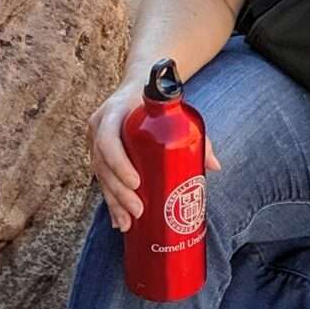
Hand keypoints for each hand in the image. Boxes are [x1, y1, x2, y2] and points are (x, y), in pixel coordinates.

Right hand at [87, 76, 222, 232]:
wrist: (136, 85)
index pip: (108, 140)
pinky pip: (102, 180)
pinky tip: (120, 222)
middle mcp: (99, 126)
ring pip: (100, 176)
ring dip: (114, 202)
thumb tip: (214, 166)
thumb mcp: (174, 111)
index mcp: (114, 112)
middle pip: (102, 164)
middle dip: (118, 192)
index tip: (136, 183)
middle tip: (138, 210)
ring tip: (128, 223)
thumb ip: (194, 134)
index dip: (119, 163)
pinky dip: (112, 202)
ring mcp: (95, 141)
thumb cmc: (157, 101)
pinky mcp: (99, 154)